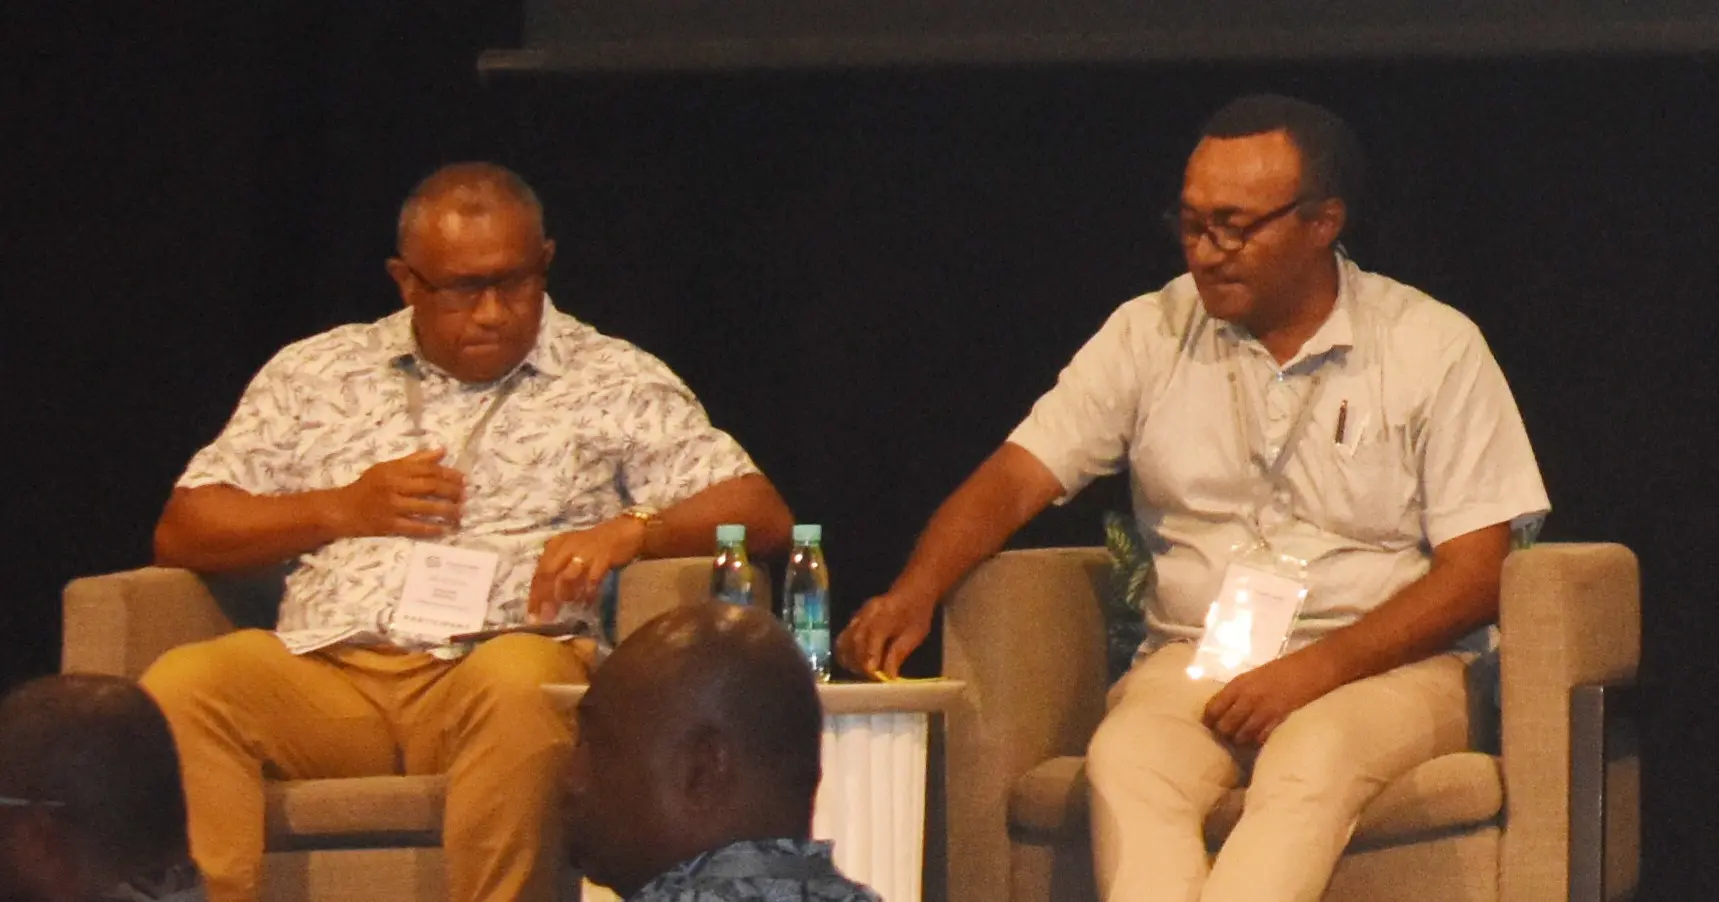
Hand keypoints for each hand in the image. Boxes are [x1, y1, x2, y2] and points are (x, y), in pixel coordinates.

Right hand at [331, 449, 463, 538]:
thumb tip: (442, 451)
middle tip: (465, 496)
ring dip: (447, 511)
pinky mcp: (389, 525)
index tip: (464, 479)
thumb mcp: (388, 467)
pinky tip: (444, 529)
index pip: (428, 470)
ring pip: (426, 508)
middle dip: (452, 491)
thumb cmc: (368, 486)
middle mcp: (394, 487)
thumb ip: (415, 460)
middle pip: (431, 487)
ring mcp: (392, 507)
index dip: (449, 474)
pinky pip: (415, 527)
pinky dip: (431, 529)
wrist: (343, 509)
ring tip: (460, 513)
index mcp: (395, 470)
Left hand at [528, 517, 647, 621]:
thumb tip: (545, 596)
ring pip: (567, 576)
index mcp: (557, 544)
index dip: (535, 593)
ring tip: (565, 609)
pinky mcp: (603, 558)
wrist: (623, 532)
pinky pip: (591, 580)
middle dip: (545, 597)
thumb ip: (557, 568)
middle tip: (545, 616)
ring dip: (564, 595)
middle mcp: (568, 546)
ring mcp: (585, 552)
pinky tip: (587, 603)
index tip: (532, 614)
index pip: (540, 571)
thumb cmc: (594, 545)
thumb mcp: (571, 551)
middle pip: (549, 573)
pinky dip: (588, 593)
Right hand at [835, 590, 935, 679]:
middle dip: (860, 664)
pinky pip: (843, 637)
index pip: (871, 642)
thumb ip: (899, 654)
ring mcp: (858, 615)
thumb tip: (889, 676)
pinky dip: (846, 652)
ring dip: (850, 660)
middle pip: (855, 643)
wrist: (912, 591)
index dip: (871, 663)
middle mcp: (867, 613)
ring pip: (845, 641)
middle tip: (871, 677)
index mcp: (885, 615)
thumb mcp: (914, 635)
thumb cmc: (916, 614)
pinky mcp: (854, 618)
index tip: (877, 678)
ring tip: (862, 671)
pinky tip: (854, 663)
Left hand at [1202, 646, 1345, 745]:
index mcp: (1239, 683)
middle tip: (1229, 735)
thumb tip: (1227, 709)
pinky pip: (1260, 739)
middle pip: (1224, 727)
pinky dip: (1258, 741)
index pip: (1212, 709)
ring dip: (1241, 740)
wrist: (1316, 666)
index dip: (1209, 721)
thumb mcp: (1256, 675)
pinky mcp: (1279, 721)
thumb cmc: (1287, 668)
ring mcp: (1263, 711)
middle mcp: (1247, 698)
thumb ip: (1241, 691)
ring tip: (1245, 738)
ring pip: (1240, 737)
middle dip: (1224, 733)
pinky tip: (1261, 739)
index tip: (1211, 726)